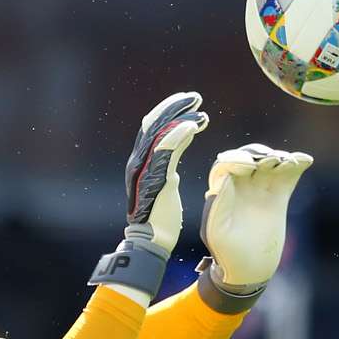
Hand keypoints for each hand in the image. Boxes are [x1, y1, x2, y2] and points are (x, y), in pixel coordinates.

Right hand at [124, 91, 208, 255]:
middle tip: (195, 97)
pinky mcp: (154, 177)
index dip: (170, 112)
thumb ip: (171, 160)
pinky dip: (179, 134)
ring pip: (160, 132)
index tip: (189, 103)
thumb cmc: (161, 218)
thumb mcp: (168, 182)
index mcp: (142, 162)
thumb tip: (183, 139)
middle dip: (175, 107)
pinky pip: (166, 149)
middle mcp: (139, 161)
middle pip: (154, 124)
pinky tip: (194, 125)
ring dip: (180, 116)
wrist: (152, 241)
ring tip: (199, 106)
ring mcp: (145, 168)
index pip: (154, 128)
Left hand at [200, 144, 312, 295]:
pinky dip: (296, 165)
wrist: (249, 269)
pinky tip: (304, 160)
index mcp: (222, 191)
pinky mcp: (278, 196)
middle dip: (260, 154)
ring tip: (289, 161)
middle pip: (250, 157)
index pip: (228, 164)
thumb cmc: (227, 253)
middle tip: (272, 160)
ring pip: (270, 164)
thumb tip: (225, 178)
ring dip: (279, 158)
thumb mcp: (216, 231)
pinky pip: (287, 176)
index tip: (250, 165)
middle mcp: (241, 186)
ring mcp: (261, 190)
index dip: (238, 160)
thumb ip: (218, 205)